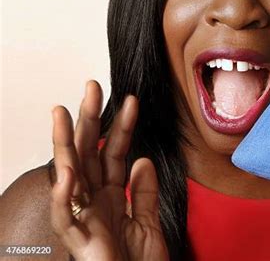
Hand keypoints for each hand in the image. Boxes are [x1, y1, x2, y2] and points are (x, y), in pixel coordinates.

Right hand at [50, 81, 168, 260]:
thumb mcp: (149, 223)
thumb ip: (144, 193)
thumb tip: (141, 160)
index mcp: (111, 197)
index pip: (113, 153)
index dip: (121, 126)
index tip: (130, 101)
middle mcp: (94, 203)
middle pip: (88, 154)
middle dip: (89, 120)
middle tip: (92, 87)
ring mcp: (84, 220)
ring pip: (69, 176)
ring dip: (64, 144)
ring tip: (61, 112)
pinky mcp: (78, 242)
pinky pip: (65, 218)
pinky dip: (63, 196)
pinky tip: (67, 172)